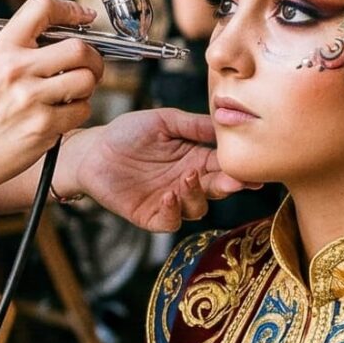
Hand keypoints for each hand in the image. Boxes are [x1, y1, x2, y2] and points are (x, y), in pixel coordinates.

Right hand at [0, 0, 103, 194]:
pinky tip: (59, 115)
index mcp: (2, 48)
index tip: (85, 18)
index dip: (71, 9)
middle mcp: (15, 69)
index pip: (42, 7)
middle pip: (78, 47)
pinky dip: (78, 112)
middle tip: (89, 66)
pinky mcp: (44, 125)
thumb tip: (74, 31)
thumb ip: (28, 47)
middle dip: (93, 58)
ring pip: (87, 79)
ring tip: (70, 94)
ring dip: (87, 87)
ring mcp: (30, 97)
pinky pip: (83, 109)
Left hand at [67, 108, 251, 230]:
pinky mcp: (151, 215)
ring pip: (197, 208)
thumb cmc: (127, 132)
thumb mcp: (164, 121)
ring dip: (197, 196)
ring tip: (186, 178)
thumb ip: (194, 125)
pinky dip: (173, 212)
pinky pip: (171, 221)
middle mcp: (187, 181)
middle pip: (217, 189)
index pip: (223, 166)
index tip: (252, 169)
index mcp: (195, 158)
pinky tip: (168, 196)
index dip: (238, 169)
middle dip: (228, 185)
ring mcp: (171, 201)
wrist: (92, 151)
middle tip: (234, 180)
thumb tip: (226, 124)